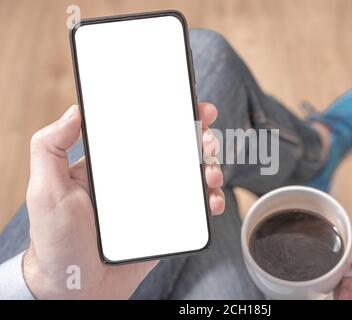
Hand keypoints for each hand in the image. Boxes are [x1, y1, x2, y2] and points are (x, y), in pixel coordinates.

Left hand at [24, 103, 224, 298]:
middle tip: (207, 142)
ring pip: (193, 176)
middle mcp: (139, 179)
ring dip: (213, 168)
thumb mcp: (46, 191)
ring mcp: (157, 201)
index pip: (149, 131)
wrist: (76, 288)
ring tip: (212, 175)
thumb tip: (75, 111)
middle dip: (202, 140)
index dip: (175, 116)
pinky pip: (196, 208)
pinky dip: (212, 201)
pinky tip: (213, 202)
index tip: (196, 110)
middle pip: (179, 150)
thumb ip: (50, 148)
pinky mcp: (169, 224)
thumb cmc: (57, 242)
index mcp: (116, 165)